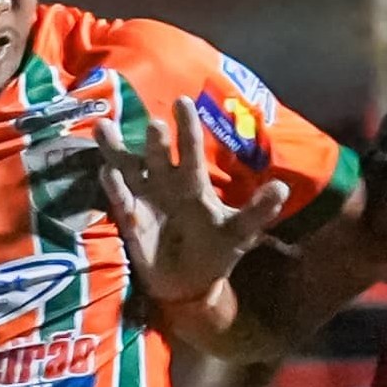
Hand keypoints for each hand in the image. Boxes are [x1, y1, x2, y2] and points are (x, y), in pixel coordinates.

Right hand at [91, 99, 290, 307]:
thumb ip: (257, 212)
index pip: (190, 151)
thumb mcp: (239, 232)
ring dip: (117, 151)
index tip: (182, 101)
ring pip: (129, 169)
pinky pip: (120, 200)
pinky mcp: (130, 219)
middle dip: (156, 142)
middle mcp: (166, 184)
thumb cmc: (215, 250)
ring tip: (104, 129)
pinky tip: (108, 173)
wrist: (189, 285)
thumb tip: (282, 188)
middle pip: (159, 156)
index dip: (187, 128)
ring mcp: (145, 199)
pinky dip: (114, 188)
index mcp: (193, 183)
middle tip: (155, 126)